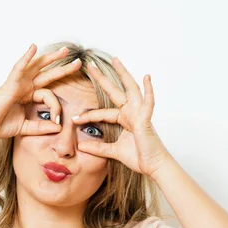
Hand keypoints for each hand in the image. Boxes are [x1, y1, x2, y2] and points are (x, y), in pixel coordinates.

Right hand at [0, 44, 81, 138]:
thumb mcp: (25, 128)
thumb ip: (41, 127)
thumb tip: (58, 127)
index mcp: (28, 96)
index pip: (49, 95)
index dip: (56, 107)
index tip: (58, 121)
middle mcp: (24, 87)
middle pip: (47, 74)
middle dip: (62, 68)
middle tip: (78, 63)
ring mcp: (17, 83)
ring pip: (36, 67)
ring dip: (50, 58)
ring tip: (64, 52)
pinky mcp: (10, 84)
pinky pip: (19, 68)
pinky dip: (26, 57)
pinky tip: (34, 47)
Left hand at [72, 57, 169, 177]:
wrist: (153, 166)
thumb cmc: (139, 158)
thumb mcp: (113, 152)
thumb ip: (98, 148)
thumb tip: (81, 147)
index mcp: (124, 119)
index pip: (102, 113)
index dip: (88, 116)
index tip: (73, 119)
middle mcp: (132, 113)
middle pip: (115, 92)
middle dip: (102, 78)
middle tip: (90, 65)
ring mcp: (140, 114)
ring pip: (131, 89)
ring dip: (123, 74)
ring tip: (116, 60)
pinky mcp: (146, 119)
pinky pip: (148, 103)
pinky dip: (148, 90)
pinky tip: (146, 77)